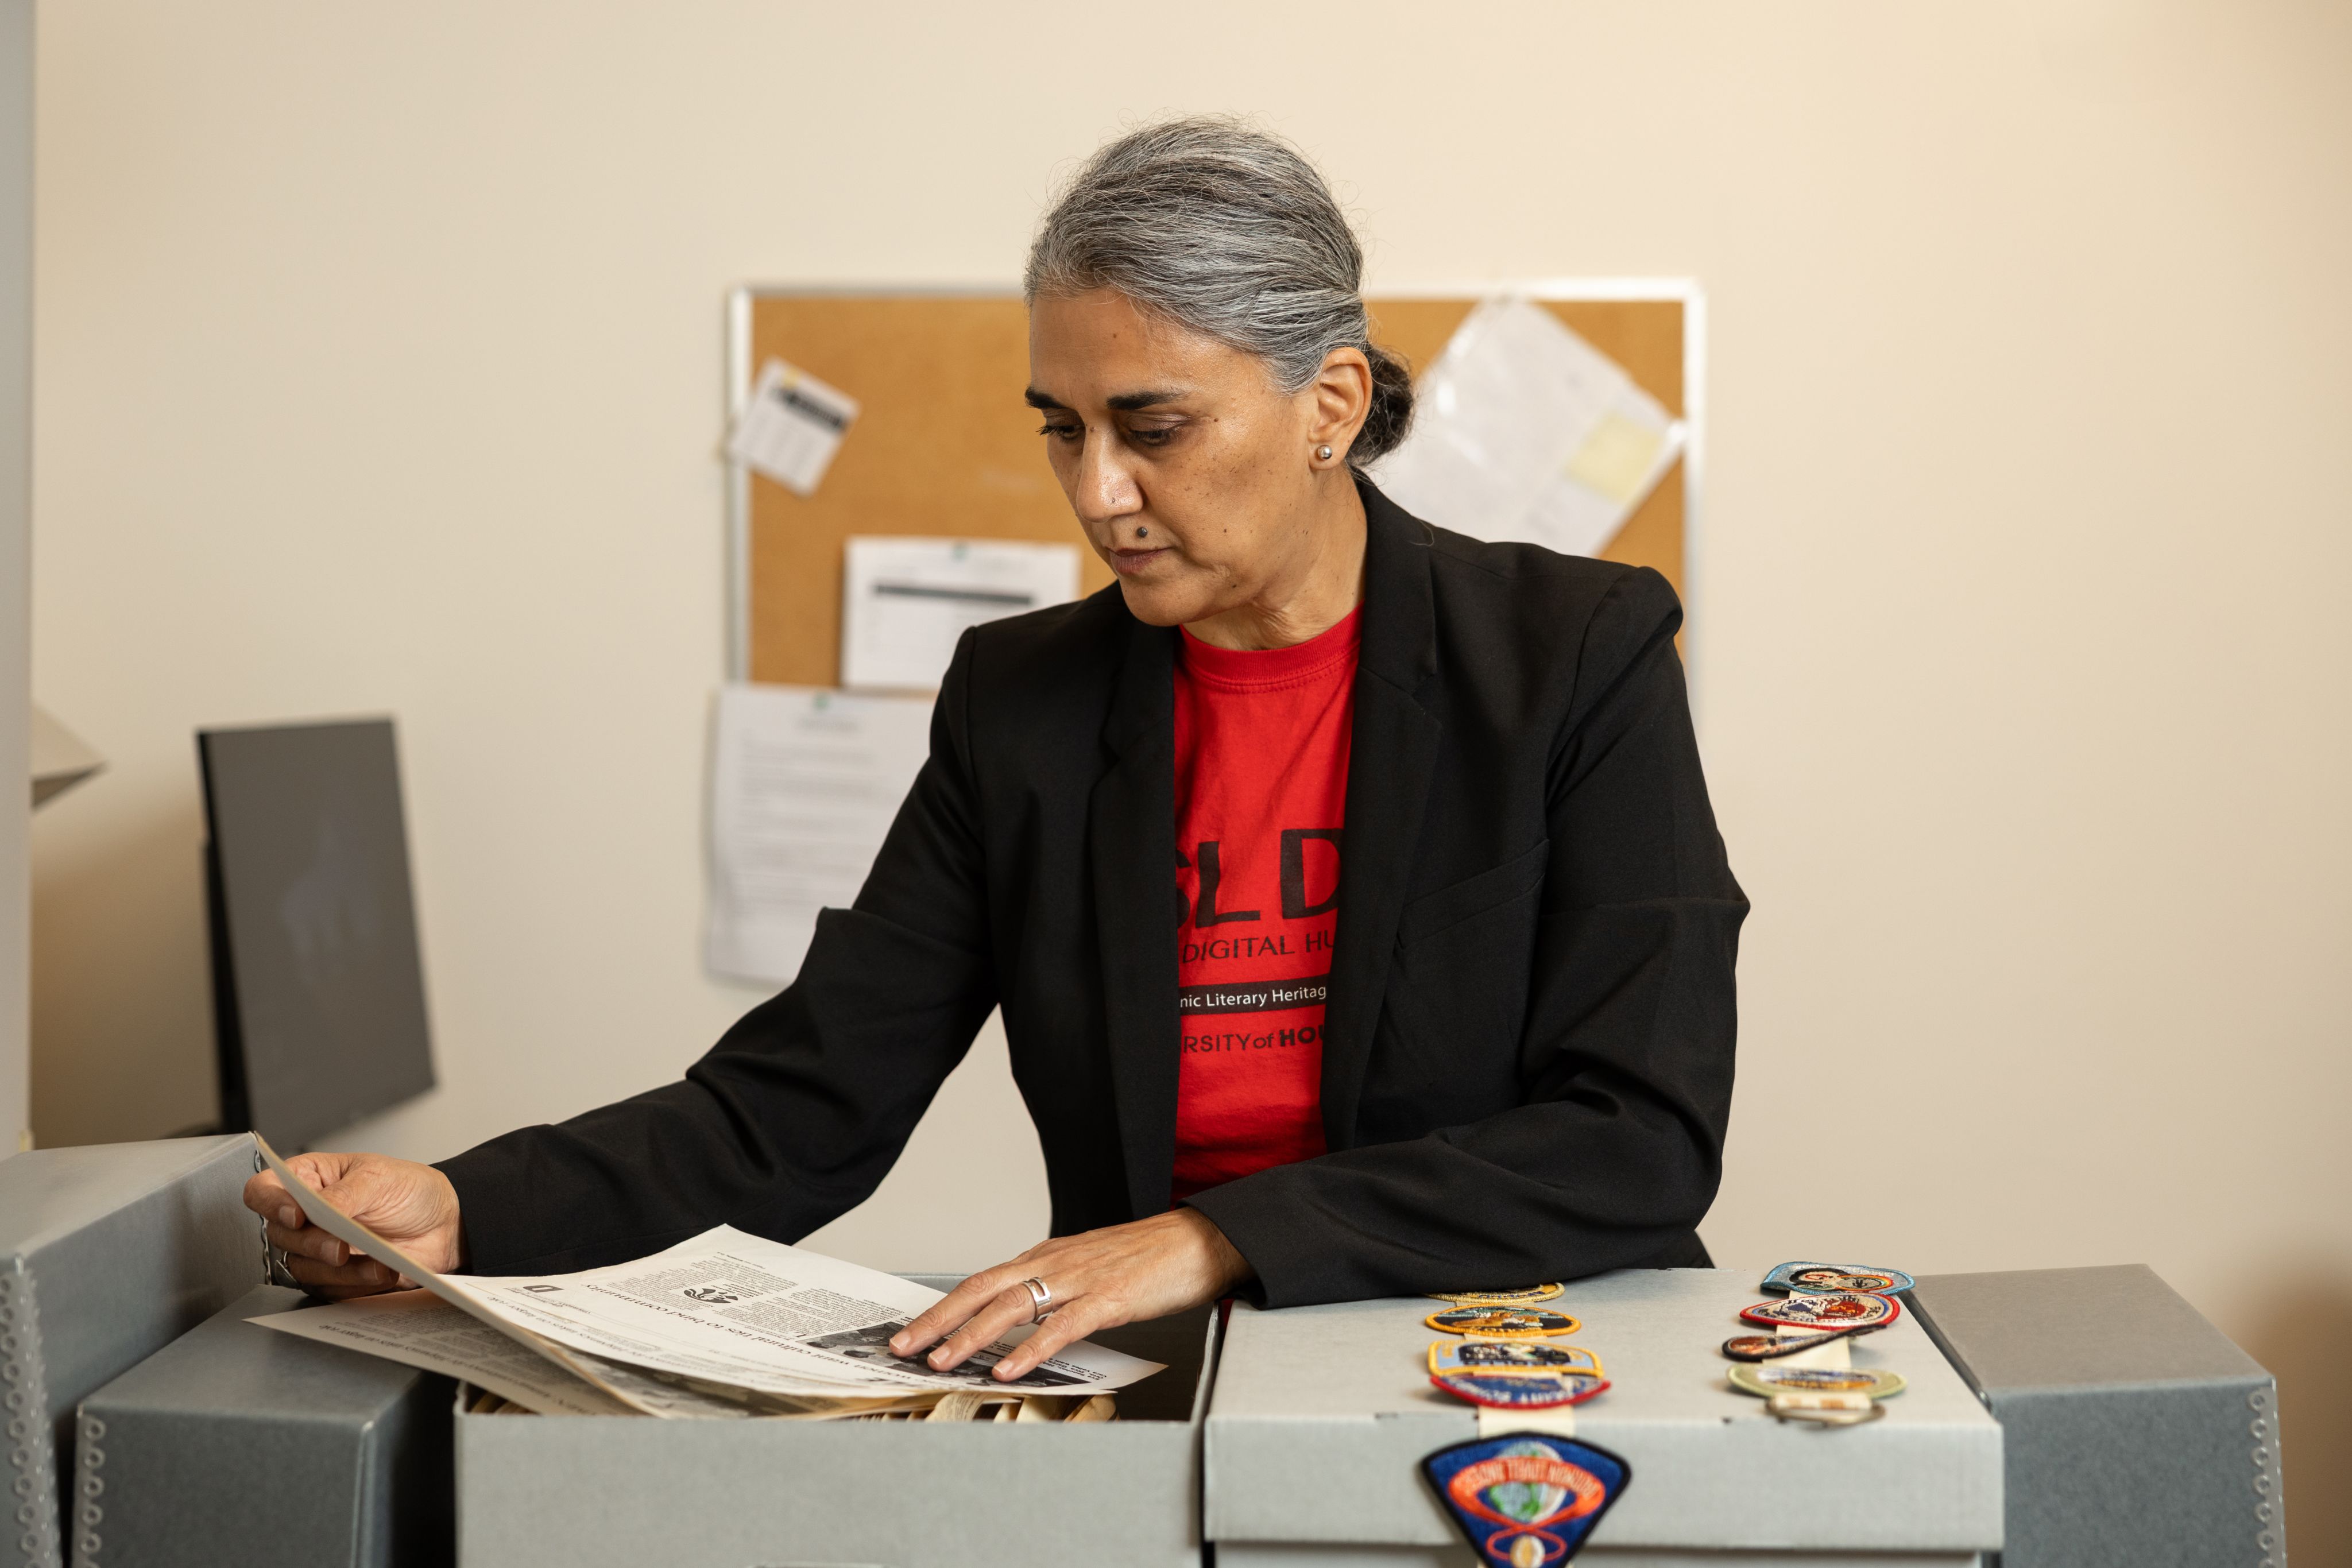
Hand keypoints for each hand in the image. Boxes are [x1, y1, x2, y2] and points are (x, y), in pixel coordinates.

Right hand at [242, 1151, 465, 1300]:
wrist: (446, 1223)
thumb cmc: (410, 1190)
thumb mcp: (379, 1178)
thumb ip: (344, 1194)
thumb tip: (317, 1209)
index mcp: (310, 1179)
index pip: (264, 1190)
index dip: (270, 1203)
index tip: (296, 1215)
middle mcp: (307, 1216)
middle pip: (279, 1235)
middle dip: (313, 1244)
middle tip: (341, 1247)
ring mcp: (318, 1248)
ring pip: (302, 1268)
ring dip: (340, 1270)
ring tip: (377, 1262)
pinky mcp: (335, 1278)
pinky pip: (328, 1289)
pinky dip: (355, 1284)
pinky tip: (381, 1272)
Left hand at [889, 1207, 1251, 1381]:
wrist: (1200, 1240)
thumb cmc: (1148, 1257)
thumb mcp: (1087, 1267)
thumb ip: (1052, 1288)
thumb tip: (1018, 1314)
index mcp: (1046, 1257)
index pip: (981, 1281)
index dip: (942, 1307)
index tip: (911, 1330)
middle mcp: (1053, 1263)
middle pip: (981, 1290)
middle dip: (938, 1320)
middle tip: (903, 1347)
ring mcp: (1080, 1279)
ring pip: (1011, 1306)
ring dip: (971, 1336)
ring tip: (942, 1362)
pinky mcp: (1109, 1298)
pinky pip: (1061, 1326)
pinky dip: (1030, 1348)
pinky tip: (1008, 1367)